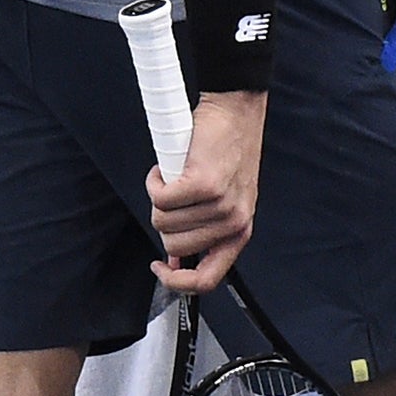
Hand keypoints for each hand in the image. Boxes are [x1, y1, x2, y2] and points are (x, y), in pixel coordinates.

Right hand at [147, 90, 266, 293]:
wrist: (236, 112)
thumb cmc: (229, 151)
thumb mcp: (226, 201)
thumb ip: (204, 232)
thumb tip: (174, 262)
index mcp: (240, 230)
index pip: (207, 280)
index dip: (176, 283)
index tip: (161, 268)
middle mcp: (233, 221)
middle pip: (173, 246)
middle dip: (165, 220)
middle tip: (175, 195)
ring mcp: (219, 204)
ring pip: (163, 220)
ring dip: (160, 197)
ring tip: (177, 177)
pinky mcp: (203, 183)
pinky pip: (160, 197)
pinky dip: (155, 181)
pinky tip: (168, 169)